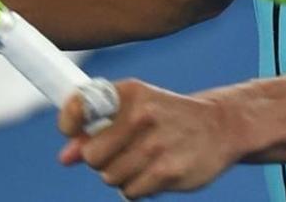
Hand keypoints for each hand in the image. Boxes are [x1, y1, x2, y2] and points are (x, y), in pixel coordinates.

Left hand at [57, 80, 241, 198]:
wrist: (220, 126)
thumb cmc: (167, 118)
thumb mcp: (135, 109)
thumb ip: (97, 130)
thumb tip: (65, 157)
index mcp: (129, 93)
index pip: (80, 106)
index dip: (70, 124)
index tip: (74, 134)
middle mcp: (142, 115)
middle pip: (92, 155)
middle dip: (101, 160)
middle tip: (121, 152)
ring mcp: (156, 144)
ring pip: (110, 177)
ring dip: (121, 175)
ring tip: (143, 161)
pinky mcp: (168, 171)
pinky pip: (130, 192)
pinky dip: (137, 188)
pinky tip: (154, 172)